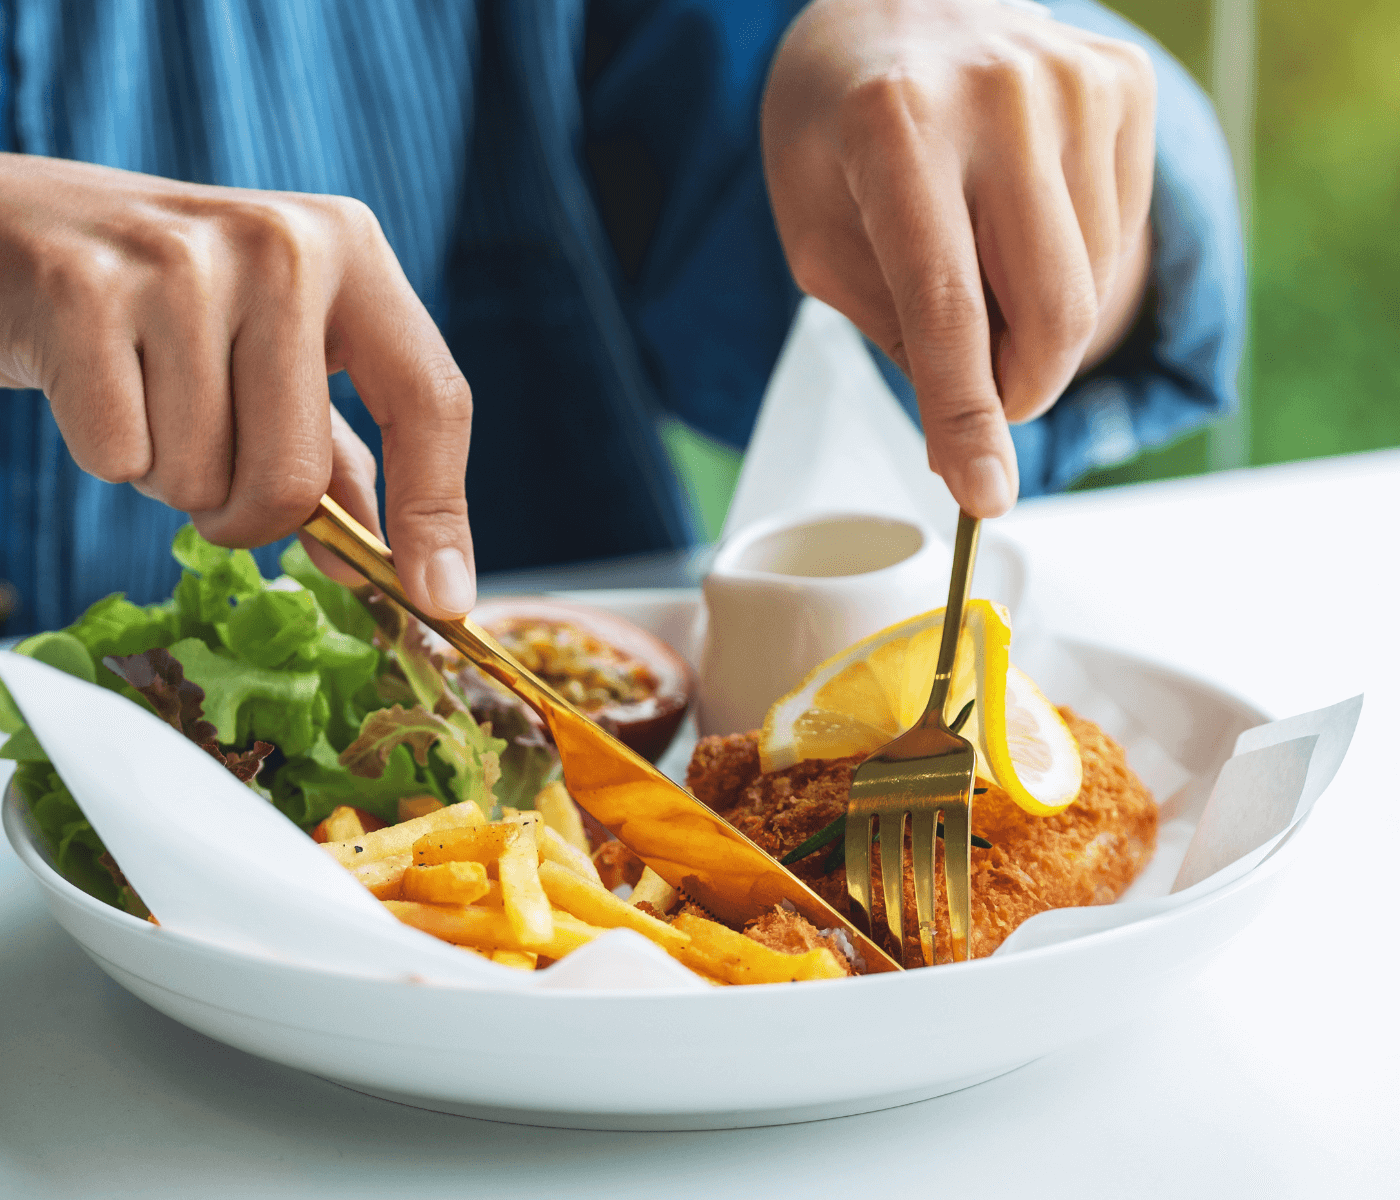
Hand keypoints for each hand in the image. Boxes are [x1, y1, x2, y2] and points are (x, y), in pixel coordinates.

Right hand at [0, 154, 476, 616]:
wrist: (15, 226)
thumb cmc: (171, 311)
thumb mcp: (279, 358)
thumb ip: (340, 462)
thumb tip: (400, 572)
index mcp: (351, 248)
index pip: (430, 400)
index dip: (436, 512)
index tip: (440, 599)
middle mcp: (280, 243)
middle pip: (297, 477)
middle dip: (250, 517)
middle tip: (214, 479)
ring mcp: (180, 261)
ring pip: (202, 480)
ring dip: (172, 478)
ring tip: (149, 399)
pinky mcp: (83, 291)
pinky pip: (120, 458)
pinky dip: (110, 455)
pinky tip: (98, 383)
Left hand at [762, 0, 1155, 514]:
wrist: (894, 2)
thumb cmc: (837, 130)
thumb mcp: (819, 236)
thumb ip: (896, 331)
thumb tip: (972, 439)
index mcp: (894, 127)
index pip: (946, 305)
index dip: (967, 417)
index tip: (986, 497)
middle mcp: (998, 95)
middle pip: (1049, 310)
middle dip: (1016, 392)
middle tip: (975, 401)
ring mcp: (1073, 81)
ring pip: (1089, 285)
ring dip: (1035, 327)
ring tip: (977, 268)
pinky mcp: (1123, 83)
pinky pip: (1117, 236)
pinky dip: (1067, 268)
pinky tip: (1016, 220)